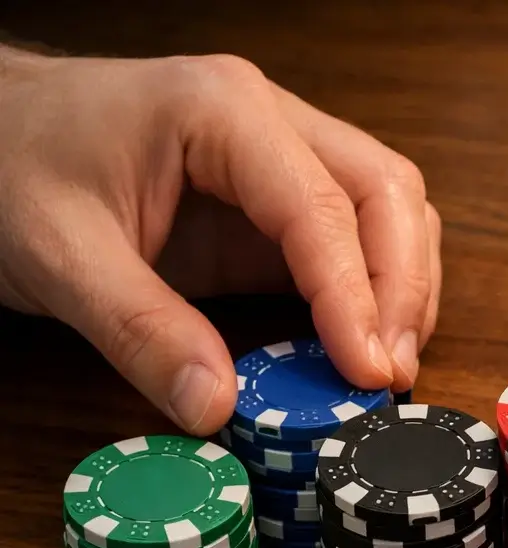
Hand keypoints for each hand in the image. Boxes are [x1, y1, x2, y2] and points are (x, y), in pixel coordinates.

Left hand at [0, 46, 439, 432]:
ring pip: (390, 209)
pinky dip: (375, 290)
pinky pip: (356, 236)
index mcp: (221, 112)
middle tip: (390, 375)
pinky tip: (360, 345)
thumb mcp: (58, 256)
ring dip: (403, 289)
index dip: (357, 295)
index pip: (322, 206)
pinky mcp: (276, 198)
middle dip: (403, 289)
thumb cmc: (11, 165)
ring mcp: (281, 153)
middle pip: (386, 193)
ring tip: (386, 366)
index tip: (370, 372)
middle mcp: (269, 119)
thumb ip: (139, 332)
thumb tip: (216, 408)